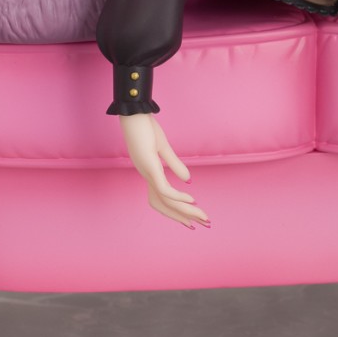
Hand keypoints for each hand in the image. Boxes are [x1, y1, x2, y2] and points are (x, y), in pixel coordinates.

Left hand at [119, 114, 209, 228]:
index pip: (162, 199)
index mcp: (149, 173)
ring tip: (201, 216)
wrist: (132, 114)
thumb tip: (188, 181)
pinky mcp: (150, 167)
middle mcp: (147, 177)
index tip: (192, 220)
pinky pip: (164, 188)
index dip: (177, 210)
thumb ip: (176, 165)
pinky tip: (191, 200)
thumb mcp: (164, 148)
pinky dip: (177, 197)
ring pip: (167, 200)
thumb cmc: (144, 127)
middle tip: (205, 223)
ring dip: (185, 210)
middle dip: (184, 216)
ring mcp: (147, 173)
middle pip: (165, 205)